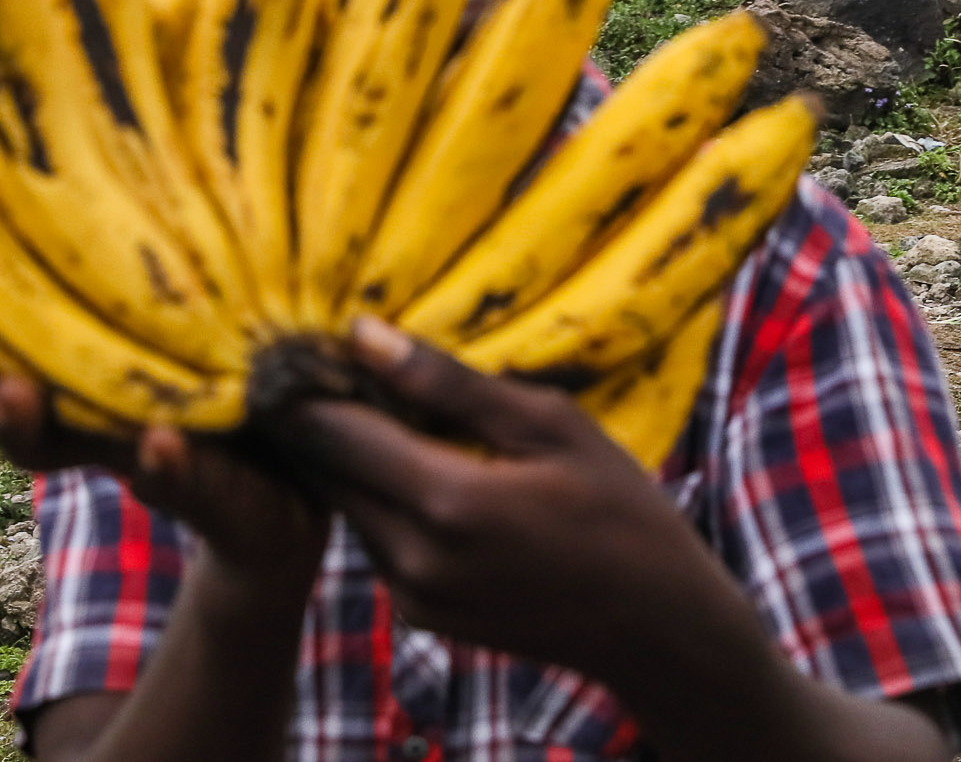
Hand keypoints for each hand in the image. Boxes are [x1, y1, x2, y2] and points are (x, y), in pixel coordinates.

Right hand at [0, 258, 328, 585]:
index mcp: (82, 354)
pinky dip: (164, 464)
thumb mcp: (205, 300)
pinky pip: (180, 479)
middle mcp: (94, 407)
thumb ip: (164, 256)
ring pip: (62, 447)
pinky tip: (157, 442)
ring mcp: (141, 452)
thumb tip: (135, 143)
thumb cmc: (247, 370)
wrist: (312, 486)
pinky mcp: (208, 493)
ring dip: (29, 423)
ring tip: (15, 392)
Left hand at [274, 320, 744, 681]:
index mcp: (447, 500)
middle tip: (347, 368)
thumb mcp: (551, 425)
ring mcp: (411, 596)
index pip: (329, 430)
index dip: (306, 383)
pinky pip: (378, 543)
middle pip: (324, 471)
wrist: (654, 625)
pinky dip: (387, 502)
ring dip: (358, 460)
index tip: (308, 344)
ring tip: (394, 412)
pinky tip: (432, 472)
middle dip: (326, 417)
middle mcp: (412, 557)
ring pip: (348, 506)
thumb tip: (363, 334)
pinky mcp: (419, 616)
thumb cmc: (620, 507)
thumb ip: (450, 384)